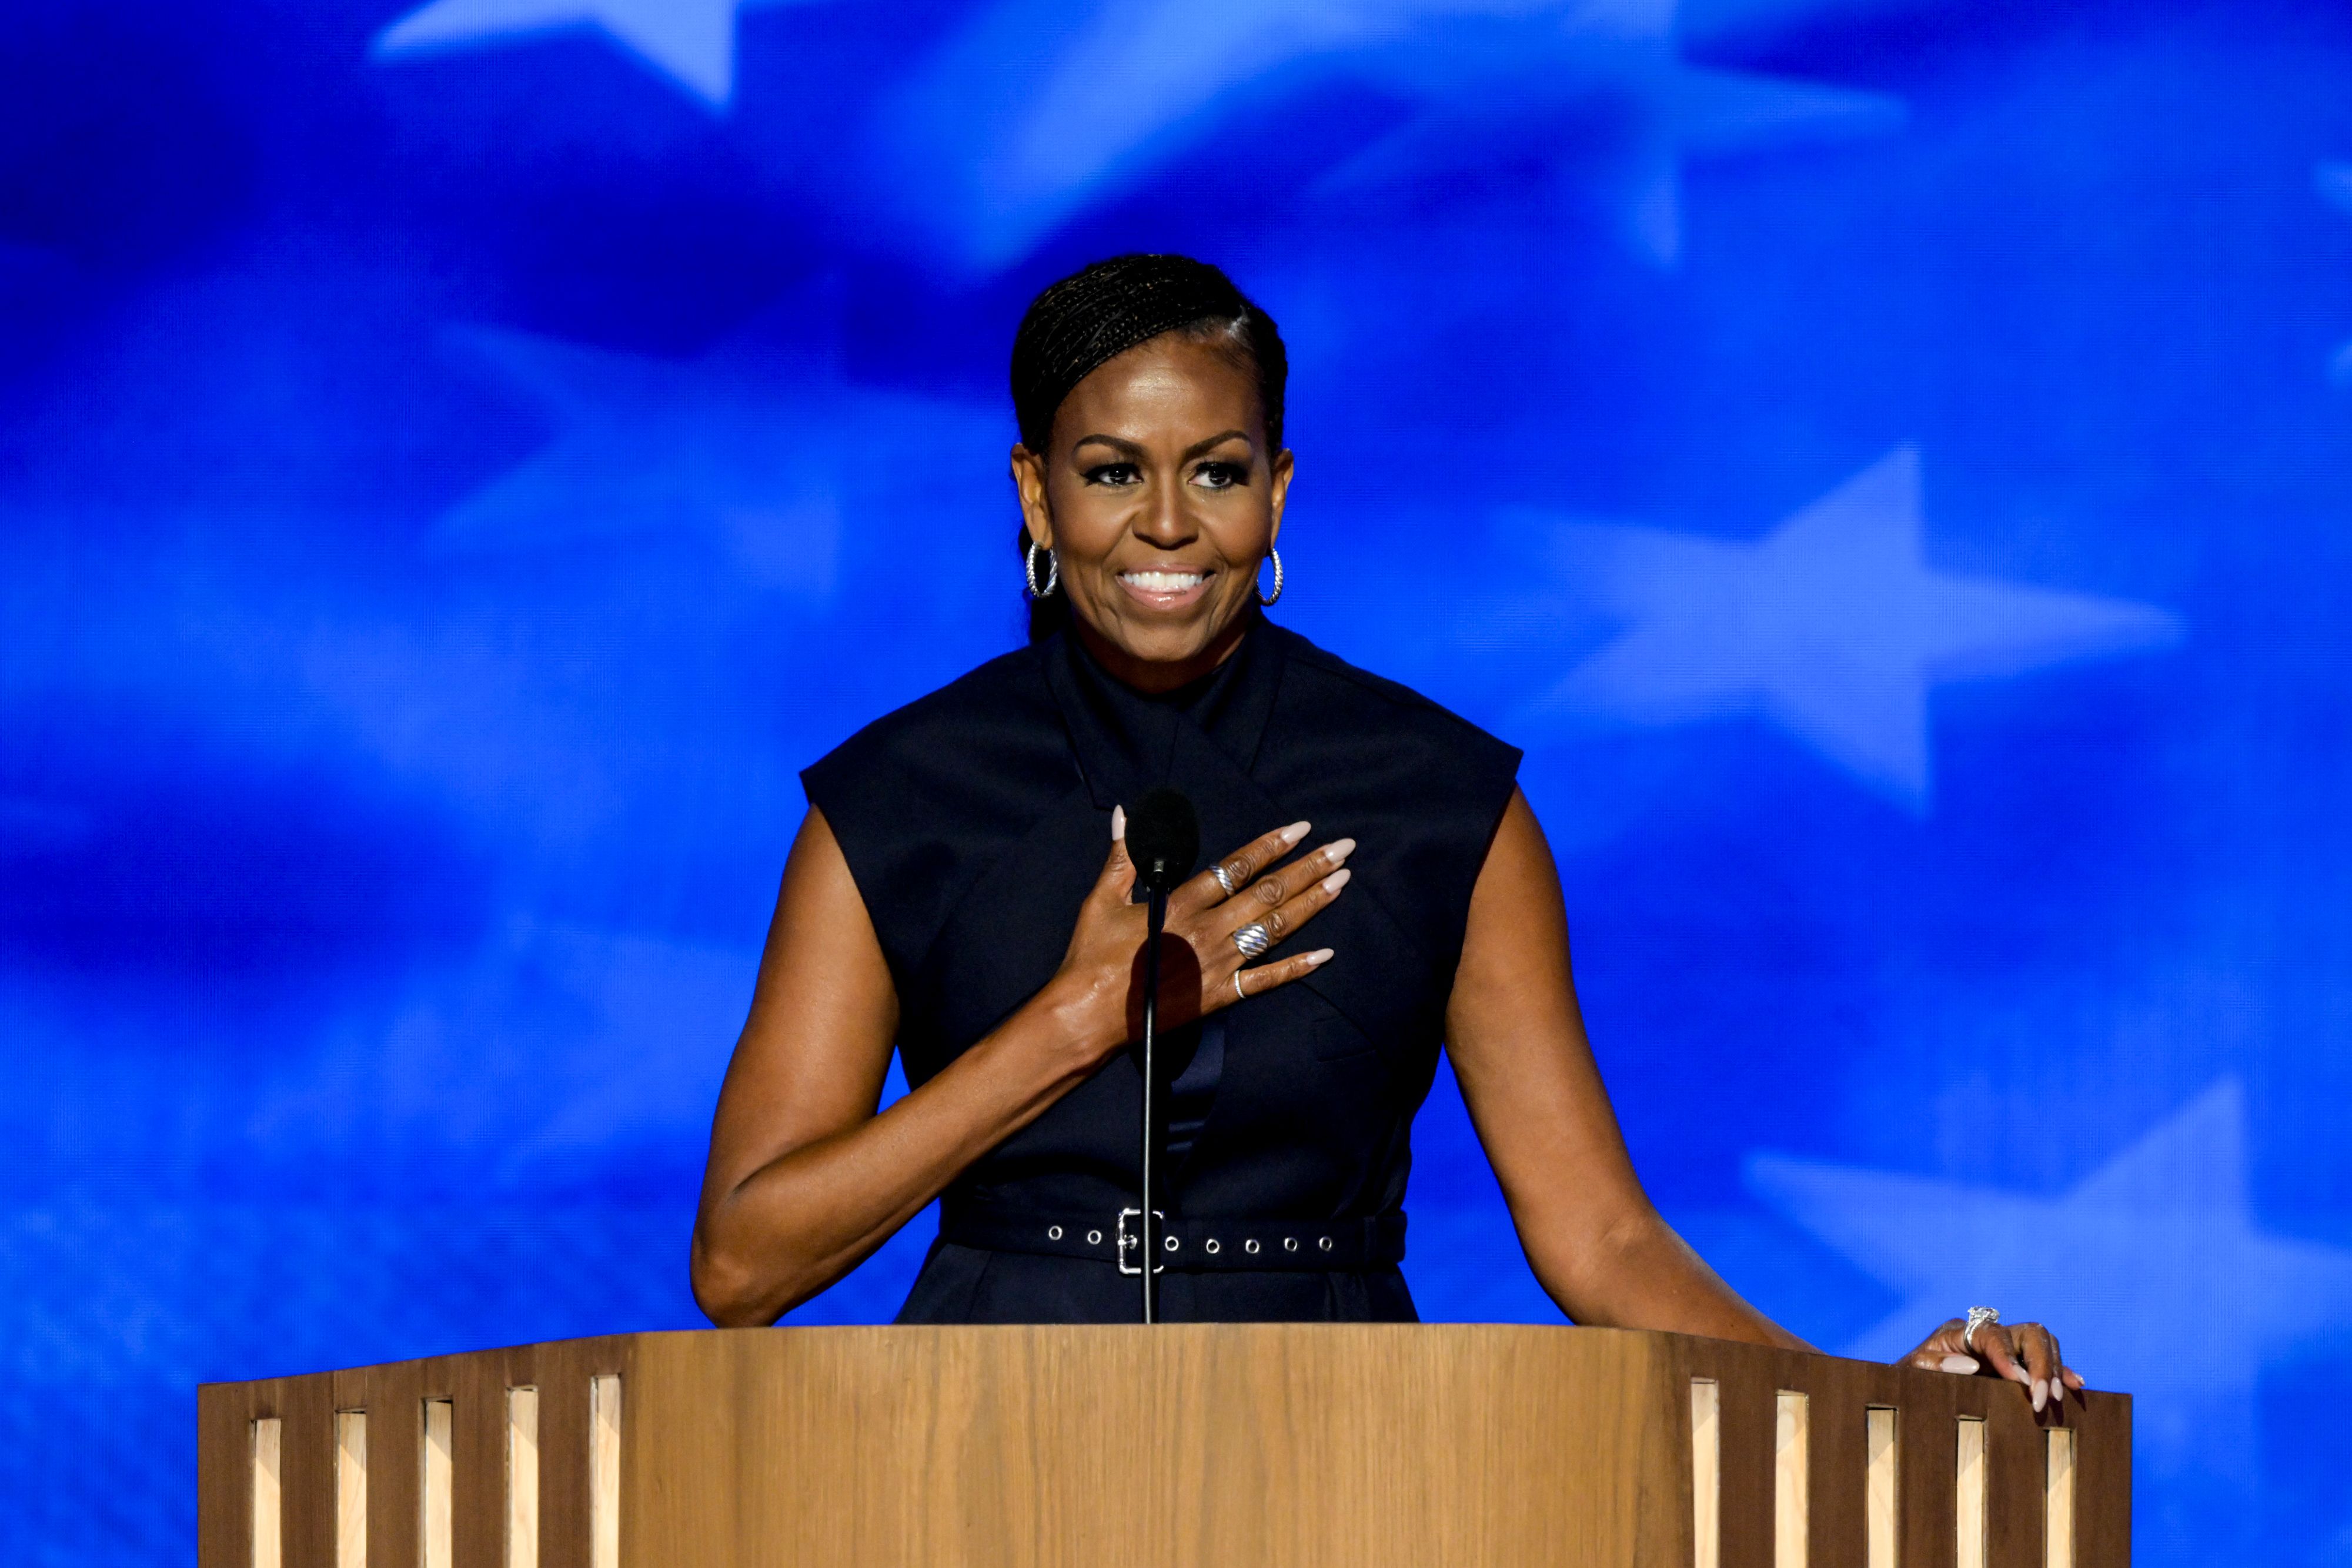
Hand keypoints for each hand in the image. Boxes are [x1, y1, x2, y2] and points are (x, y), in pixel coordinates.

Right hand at [1041, 808, 1351, 1063]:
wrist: (1088, 1015)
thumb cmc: (1091, 957)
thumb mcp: (1102, 900)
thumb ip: (1123, 857)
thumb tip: (1127, 815)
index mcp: (1182, 903)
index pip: (1237, 866)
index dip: (1272, 845)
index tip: (1301, 828)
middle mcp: (1208, 930)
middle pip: (1269, 893)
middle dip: (1309, 868)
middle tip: (1344, 849)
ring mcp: (1218, 964)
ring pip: (1275, 929)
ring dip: (1312, 904)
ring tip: (1342, 883)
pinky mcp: (1219, 995)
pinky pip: (1265, 981)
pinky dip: (1297, 967)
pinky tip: (1325, 954)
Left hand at [1901, 1315, 2083, 1415]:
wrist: (1917, 1380)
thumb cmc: (1914, 1374)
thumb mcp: (1915, 1369)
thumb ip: (1935, 1365)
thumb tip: (1970, 1366)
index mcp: (1963, 1331)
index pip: (1993, 1335)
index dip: (2008, 1357)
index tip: (2020, 1382)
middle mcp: (1990, 1333)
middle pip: (2029, 1334)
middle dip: (2041, 1364)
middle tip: (2043, 1398)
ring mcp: (2007, 1345)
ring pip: (2043, 1343)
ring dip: (2054, 1369)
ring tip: (2056, 1398)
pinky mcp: (2019, 1361)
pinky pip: (2048, 1360)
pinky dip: (2062, 1371)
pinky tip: (2075, 1385)